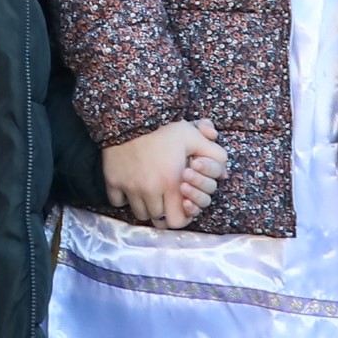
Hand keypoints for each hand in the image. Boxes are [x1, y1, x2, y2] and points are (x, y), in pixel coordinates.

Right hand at [103, 119, 227, 228]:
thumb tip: (225, 174)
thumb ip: (215, 156)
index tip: (180, 207)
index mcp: (171, 184)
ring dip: (145, 207)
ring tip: (149, 193)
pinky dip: (124, 198)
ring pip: (139, 213)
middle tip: (164, 201)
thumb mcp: (193, 137)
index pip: (176, 221)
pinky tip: (130, 186)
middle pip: (157, 219)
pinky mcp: (113, 182)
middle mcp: (150, 191)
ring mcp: (130, 188)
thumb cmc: (163, 128)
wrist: (129, 116)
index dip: (180, 218)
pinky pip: (117, 201)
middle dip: (163, 214)